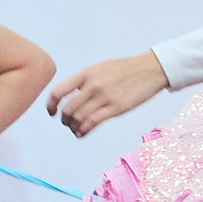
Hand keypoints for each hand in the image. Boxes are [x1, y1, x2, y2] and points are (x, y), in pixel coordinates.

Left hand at [45, 51, 169, 137]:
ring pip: (79, 118)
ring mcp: (105, 97)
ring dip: (73, 127)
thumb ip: (84, 80)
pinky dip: (83, 130)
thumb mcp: (100, 68)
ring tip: (75, 129)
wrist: (151, 69)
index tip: (51, 112)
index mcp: (86, 74)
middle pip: (68, 109)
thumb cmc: (125, 69)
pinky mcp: (117, 107)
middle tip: (66, 123)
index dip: (51, 105)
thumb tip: (68, 94)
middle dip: (64, 119)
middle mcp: (93, 85)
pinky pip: (93, 122)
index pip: (58, 91)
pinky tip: (81, 133)